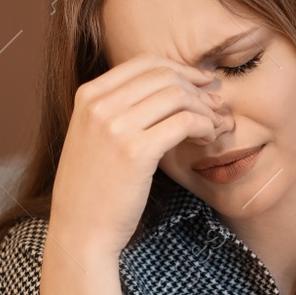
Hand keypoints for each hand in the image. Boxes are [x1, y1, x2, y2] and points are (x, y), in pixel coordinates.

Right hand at [49, 53, 231, 258]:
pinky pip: (184, 122)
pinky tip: (208, 139)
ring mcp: (115, 126)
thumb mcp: (94, 137)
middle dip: (197, 88)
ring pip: (178, 96)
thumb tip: (170, 88)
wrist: (79, 231)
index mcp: (88, 95)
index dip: (180, 69)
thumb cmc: (93, 190)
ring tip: (215, 127)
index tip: (202, 83)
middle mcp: (99, 104)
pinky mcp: (136, 151)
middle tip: (216, 107)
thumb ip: (119, 110)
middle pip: (164, 76)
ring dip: (205, 109)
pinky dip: (204, 127)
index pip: (144, 63)